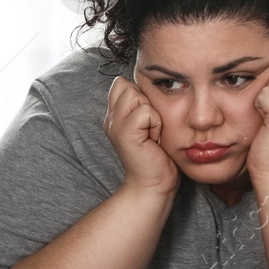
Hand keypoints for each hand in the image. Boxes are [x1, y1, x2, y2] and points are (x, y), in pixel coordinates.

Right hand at [105, 77, 178, 195]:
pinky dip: (155, 123)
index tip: (147, 120)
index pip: (121, 83)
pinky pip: (145, 111)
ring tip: (152, 133)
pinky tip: (153, 140)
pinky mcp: (125, 133)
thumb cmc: (157, 157)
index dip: (139, 94)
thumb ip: (144, 106)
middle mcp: (111, 118)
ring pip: (137, 95)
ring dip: (152, 113)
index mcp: (115, 115)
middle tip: (150, 128)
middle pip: (128, 85)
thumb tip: (153, 85)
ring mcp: (115, 125)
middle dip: (146, 102)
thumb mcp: (150, 125)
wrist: (153, 185)